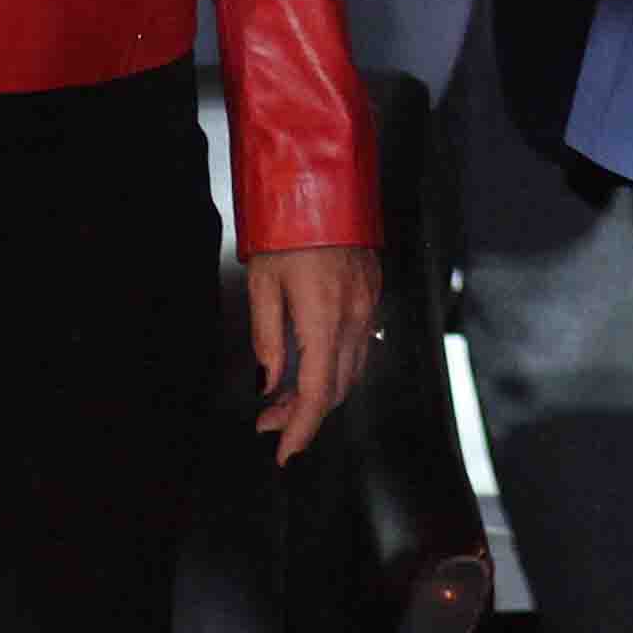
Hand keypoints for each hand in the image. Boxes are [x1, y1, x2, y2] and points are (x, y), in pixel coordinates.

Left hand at [246, 242, 378, 461]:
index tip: (283, 452)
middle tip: (268, 423)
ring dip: (319, 393)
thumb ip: (267, 338)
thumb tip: (268, 382)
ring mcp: (368, 304)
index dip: (299, 429)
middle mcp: (354, 316)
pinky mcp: (371, 292)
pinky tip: (311, 366)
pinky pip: (360, 345)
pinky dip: (336, 367)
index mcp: (324, 317)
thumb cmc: (286, 226)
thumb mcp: (262, 283)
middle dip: (303, 415)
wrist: (321, 180)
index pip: (316, 392)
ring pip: (351, 370)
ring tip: (282, 398)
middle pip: (336, 388)